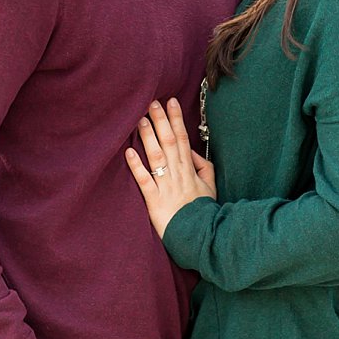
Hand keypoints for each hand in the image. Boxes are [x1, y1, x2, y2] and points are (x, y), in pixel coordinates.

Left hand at [125, 98, 215, 238]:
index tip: (170, 101)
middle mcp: (178, 174)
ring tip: (140, 119)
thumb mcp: (210, 186)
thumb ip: (204, 166)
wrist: (200, 236)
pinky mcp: (155, 201)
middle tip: (151, 102)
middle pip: (169, 142)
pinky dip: (137, 166)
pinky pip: (145, 181)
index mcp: (190, 169)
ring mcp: (166, 186)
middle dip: (161, 121)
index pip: (183, 138)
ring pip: (157, 157)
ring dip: (148, 137)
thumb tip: (193, 151)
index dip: (176, 119)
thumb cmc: (203, 211)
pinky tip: (128, 152)